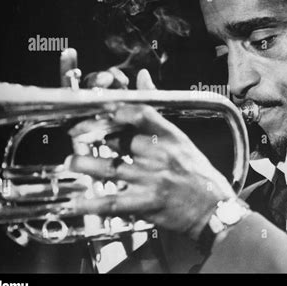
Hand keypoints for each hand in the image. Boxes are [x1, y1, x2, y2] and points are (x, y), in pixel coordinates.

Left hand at [66, 69, 235, 239]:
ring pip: (109, 169)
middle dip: (92, 137)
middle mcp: (160, 155)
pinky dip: (91, 203)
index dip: (116, 109)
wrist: (214, 207)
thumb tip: (142, 77)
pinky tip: (76, 202)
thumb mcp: (181, 140)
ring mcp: (153, 179)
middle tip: (76, 135)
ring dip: (85, 165)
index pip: (141, 113)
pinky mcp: (147, 203)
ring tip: (72, 162)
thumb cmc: (197, 172)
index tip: (100, 110)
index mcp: (171, 137)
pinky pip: (113, 201)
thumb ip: (156, 112)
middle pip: (118, 140)